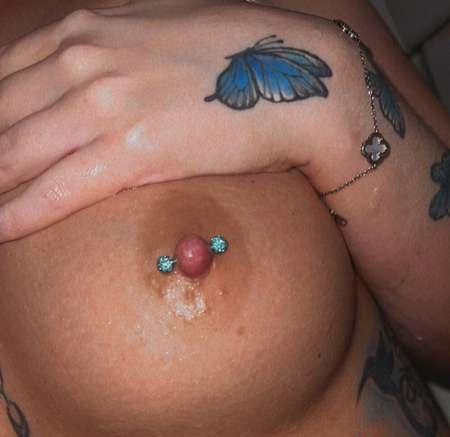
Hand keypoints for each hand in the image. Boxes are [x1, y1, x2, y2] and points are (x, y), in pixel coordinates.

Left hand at [0, 0, 340, 240]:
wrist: (297, 82)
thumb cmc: (231, 58)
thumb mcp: (151, 32)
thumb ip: (103, 52)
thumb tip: (74, 80)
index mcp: (84, 31)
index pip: (2, 80)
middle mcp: (84, 61)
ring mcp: (105, 105)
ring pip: (14, 156)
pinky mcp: (133, 152)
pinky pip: (55, 191)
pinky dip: (16, 216)